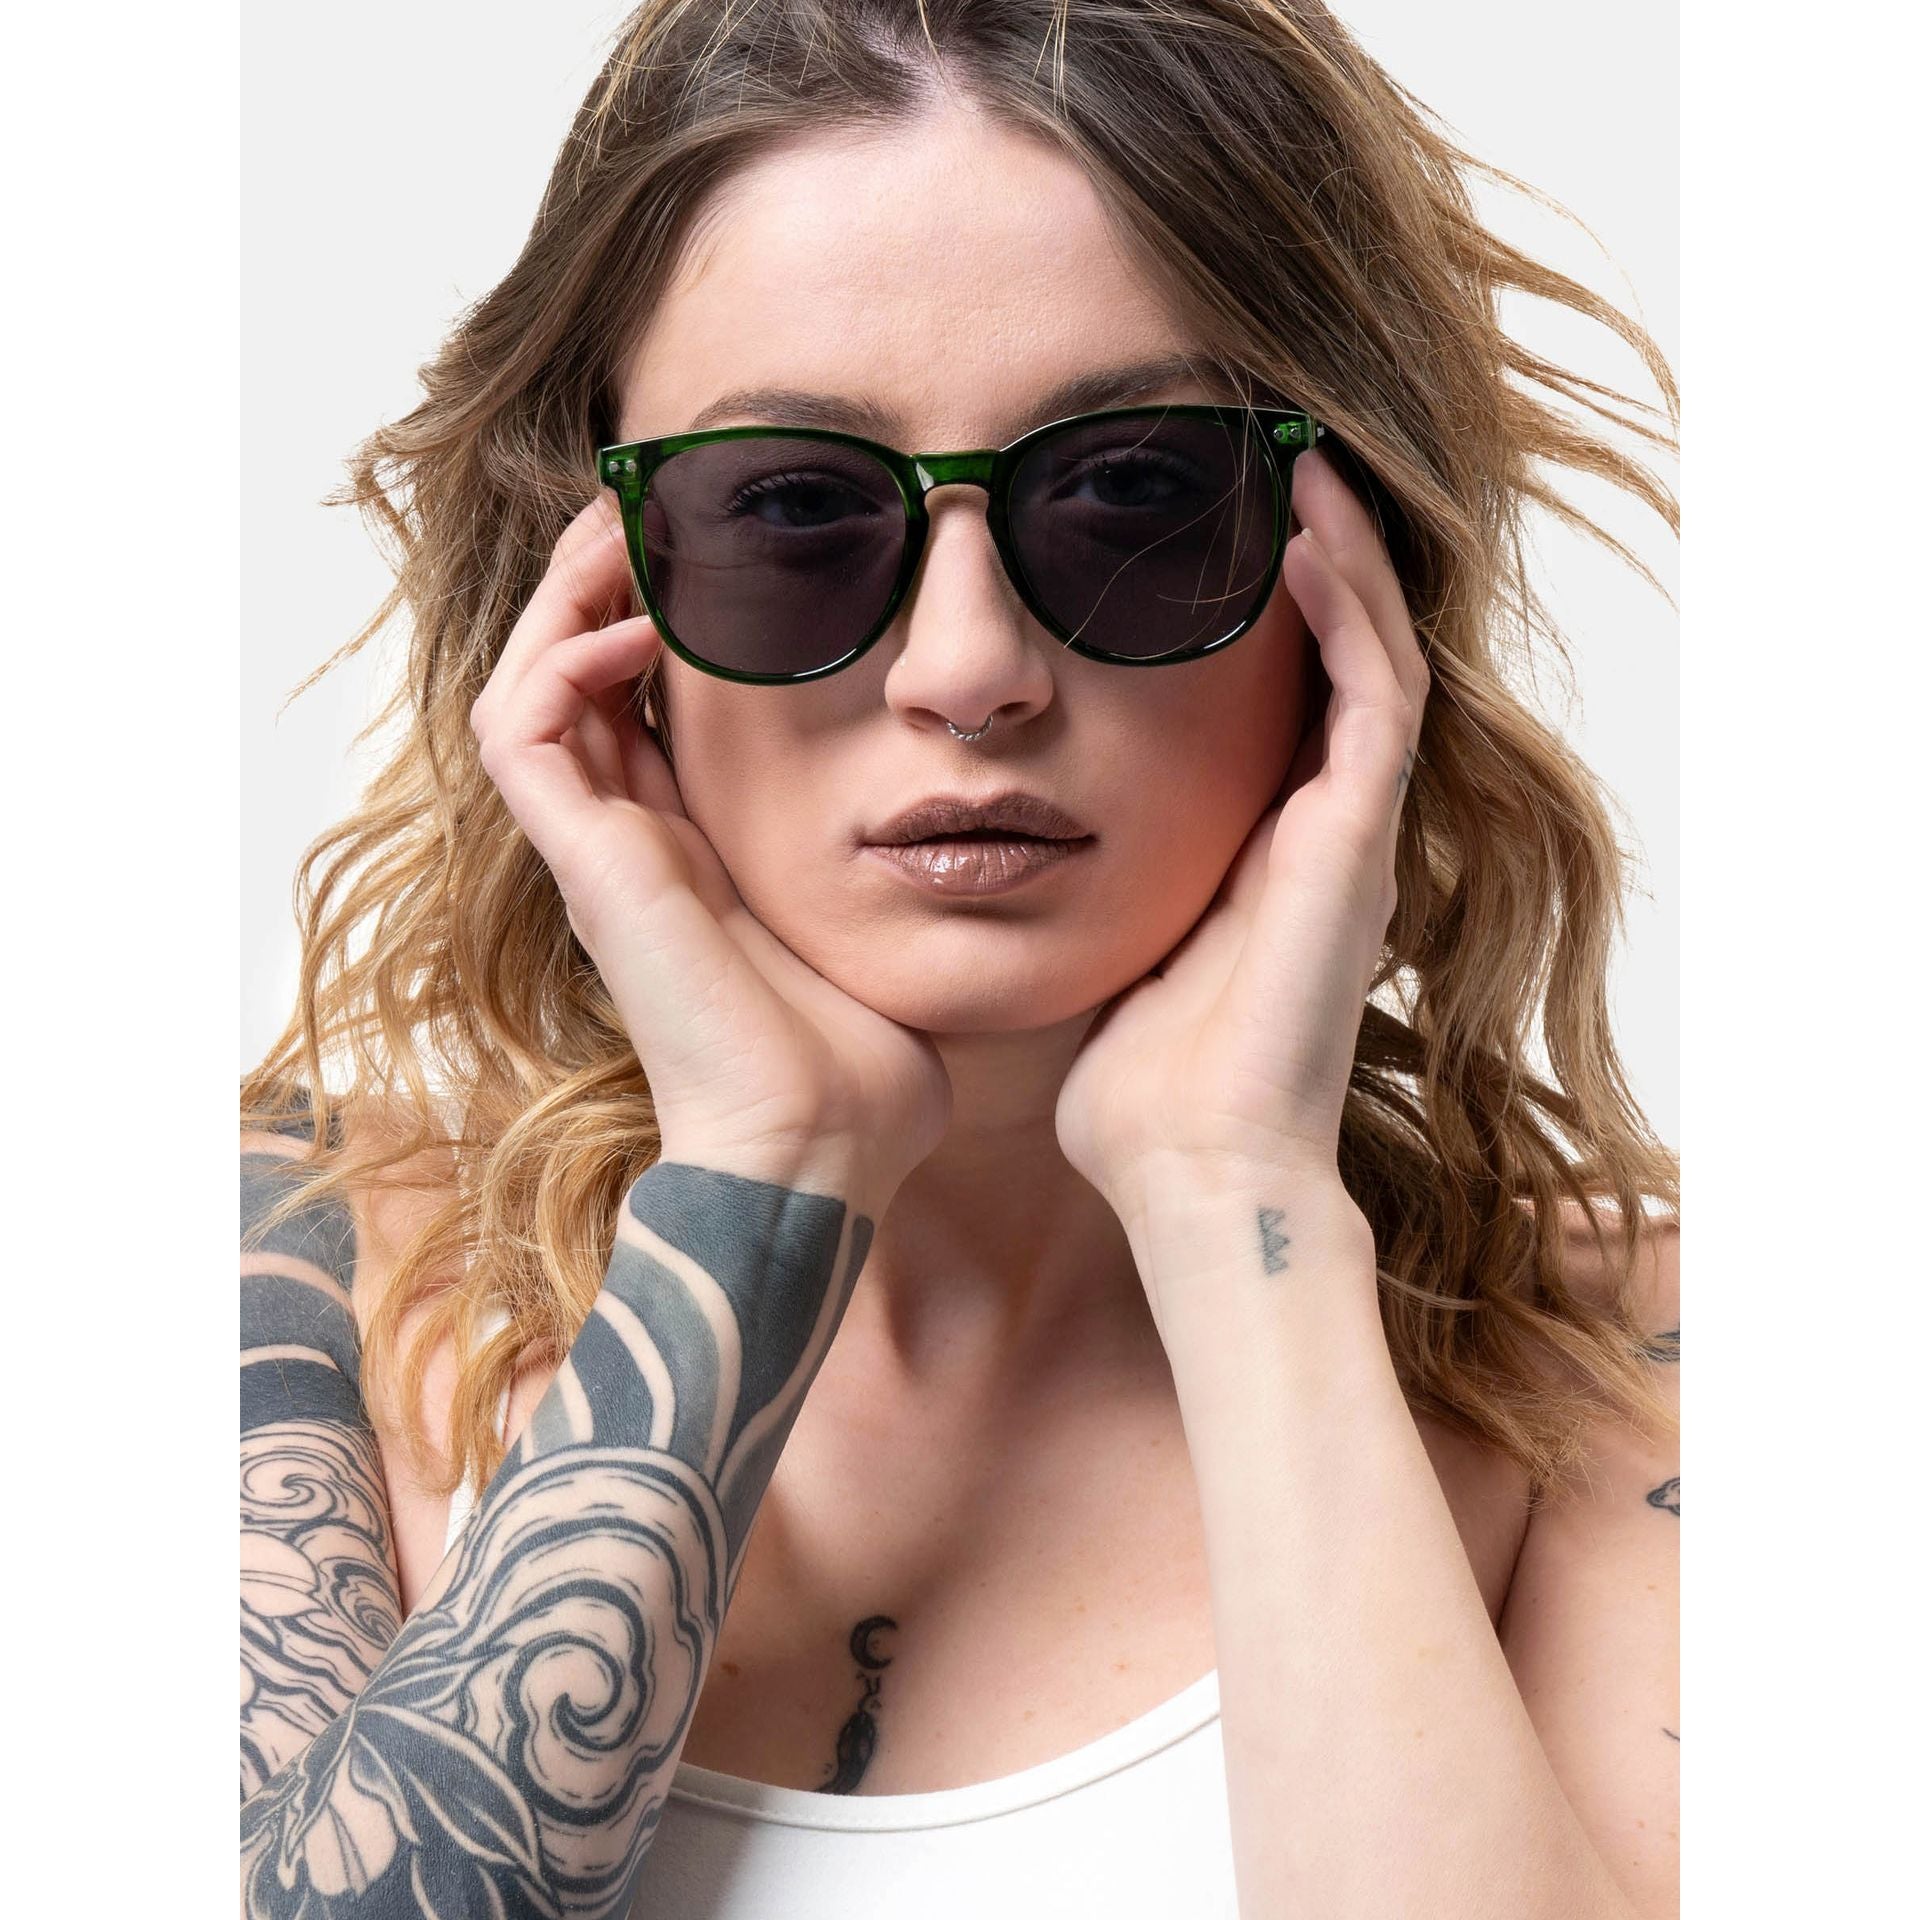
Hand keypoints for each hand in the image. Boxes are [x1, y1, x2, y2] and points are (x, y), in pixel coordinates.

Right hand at [469, 493, 951, 1195]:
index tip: (718, 550)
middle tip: (655, 508)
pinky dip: (562, 663)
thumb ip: (907, 872)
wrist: (822, 1150)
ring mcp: (602, 855)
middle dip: (605, 586)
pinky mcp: (589, 868)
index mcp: (698, 855)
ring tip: (628, 532)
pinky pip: (525, 733)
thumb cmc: (866, 1064)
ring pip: (530, 687)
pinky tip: (638, 628)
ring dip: (567, 602)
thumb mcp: (888, 930)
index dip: (659, 624)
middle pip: (578, 680)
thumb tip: (983, 830)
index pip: (646, 709)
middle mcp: (636, 844)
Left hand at [1054, 448, 1429, 1220]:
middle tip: (1263, 462)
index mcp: (1259, 856)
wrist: (1193, 1175)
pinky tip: (1301, 531)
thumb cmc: (1140, 1093)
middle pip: (1335, 661)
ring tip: (1296, 459)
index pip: (1276, 704)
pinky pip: (1374, 695)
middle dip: (1313, 561)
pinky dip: (1348, 608)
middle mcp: (1319, 833)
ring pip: (1374, 655)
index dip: (1262, 618)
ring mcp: (1348, 834)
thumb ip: (1089, 897)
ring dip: (1342, 555)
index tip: (1198, 535)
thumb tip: (1010, 858)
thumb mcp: (1104, 958)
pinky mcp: (1357, 842)